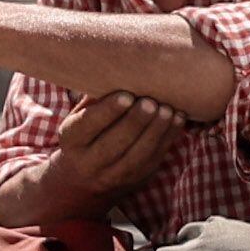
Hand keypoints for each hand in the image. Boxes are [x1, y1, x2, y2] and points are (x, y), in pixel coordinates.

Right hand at [45, 90, 184, 206]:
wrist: (82, 181)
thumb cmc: (84, 135)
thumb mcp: (77, 118)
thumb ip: (94, 99)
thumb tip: (117, 70)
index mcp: (72, 141)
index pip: (89, 125)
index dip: (109, 111)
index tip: (126, 95)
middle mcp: (91, 162)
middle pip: (116, 142)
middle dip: (136, 121)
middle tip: (152, 101)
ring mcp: (115, 175)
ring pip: (139, 154)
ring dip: (156, 131)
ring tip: (168, 109)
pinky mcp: (138, 179)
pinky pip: (155, 159)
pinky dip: (168, 139)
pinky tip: (177, 119)